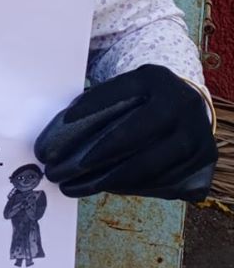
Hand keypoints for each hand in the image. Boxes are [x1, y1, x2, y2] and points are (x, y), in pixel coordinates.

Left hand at [34, 64, 216, 200]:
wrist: (189, 103)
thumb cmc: (145, 97)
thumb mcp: (129, 86)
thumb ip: (104, 101)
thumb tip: (62, 126)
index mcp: (155, 79)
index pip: (118, 91)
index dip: (91, 106)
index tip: (64, 122)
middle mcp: (180, 103)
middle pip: (136, 133)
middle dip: (100, 154)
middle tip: (70, 168)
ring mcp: (197, 132)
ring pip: (151, 164)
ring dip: (112, 180)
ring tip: (79, 185)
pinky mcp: (205, 159)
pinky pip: (166, 181)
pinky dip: (135, 187)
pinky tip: (109, 188)